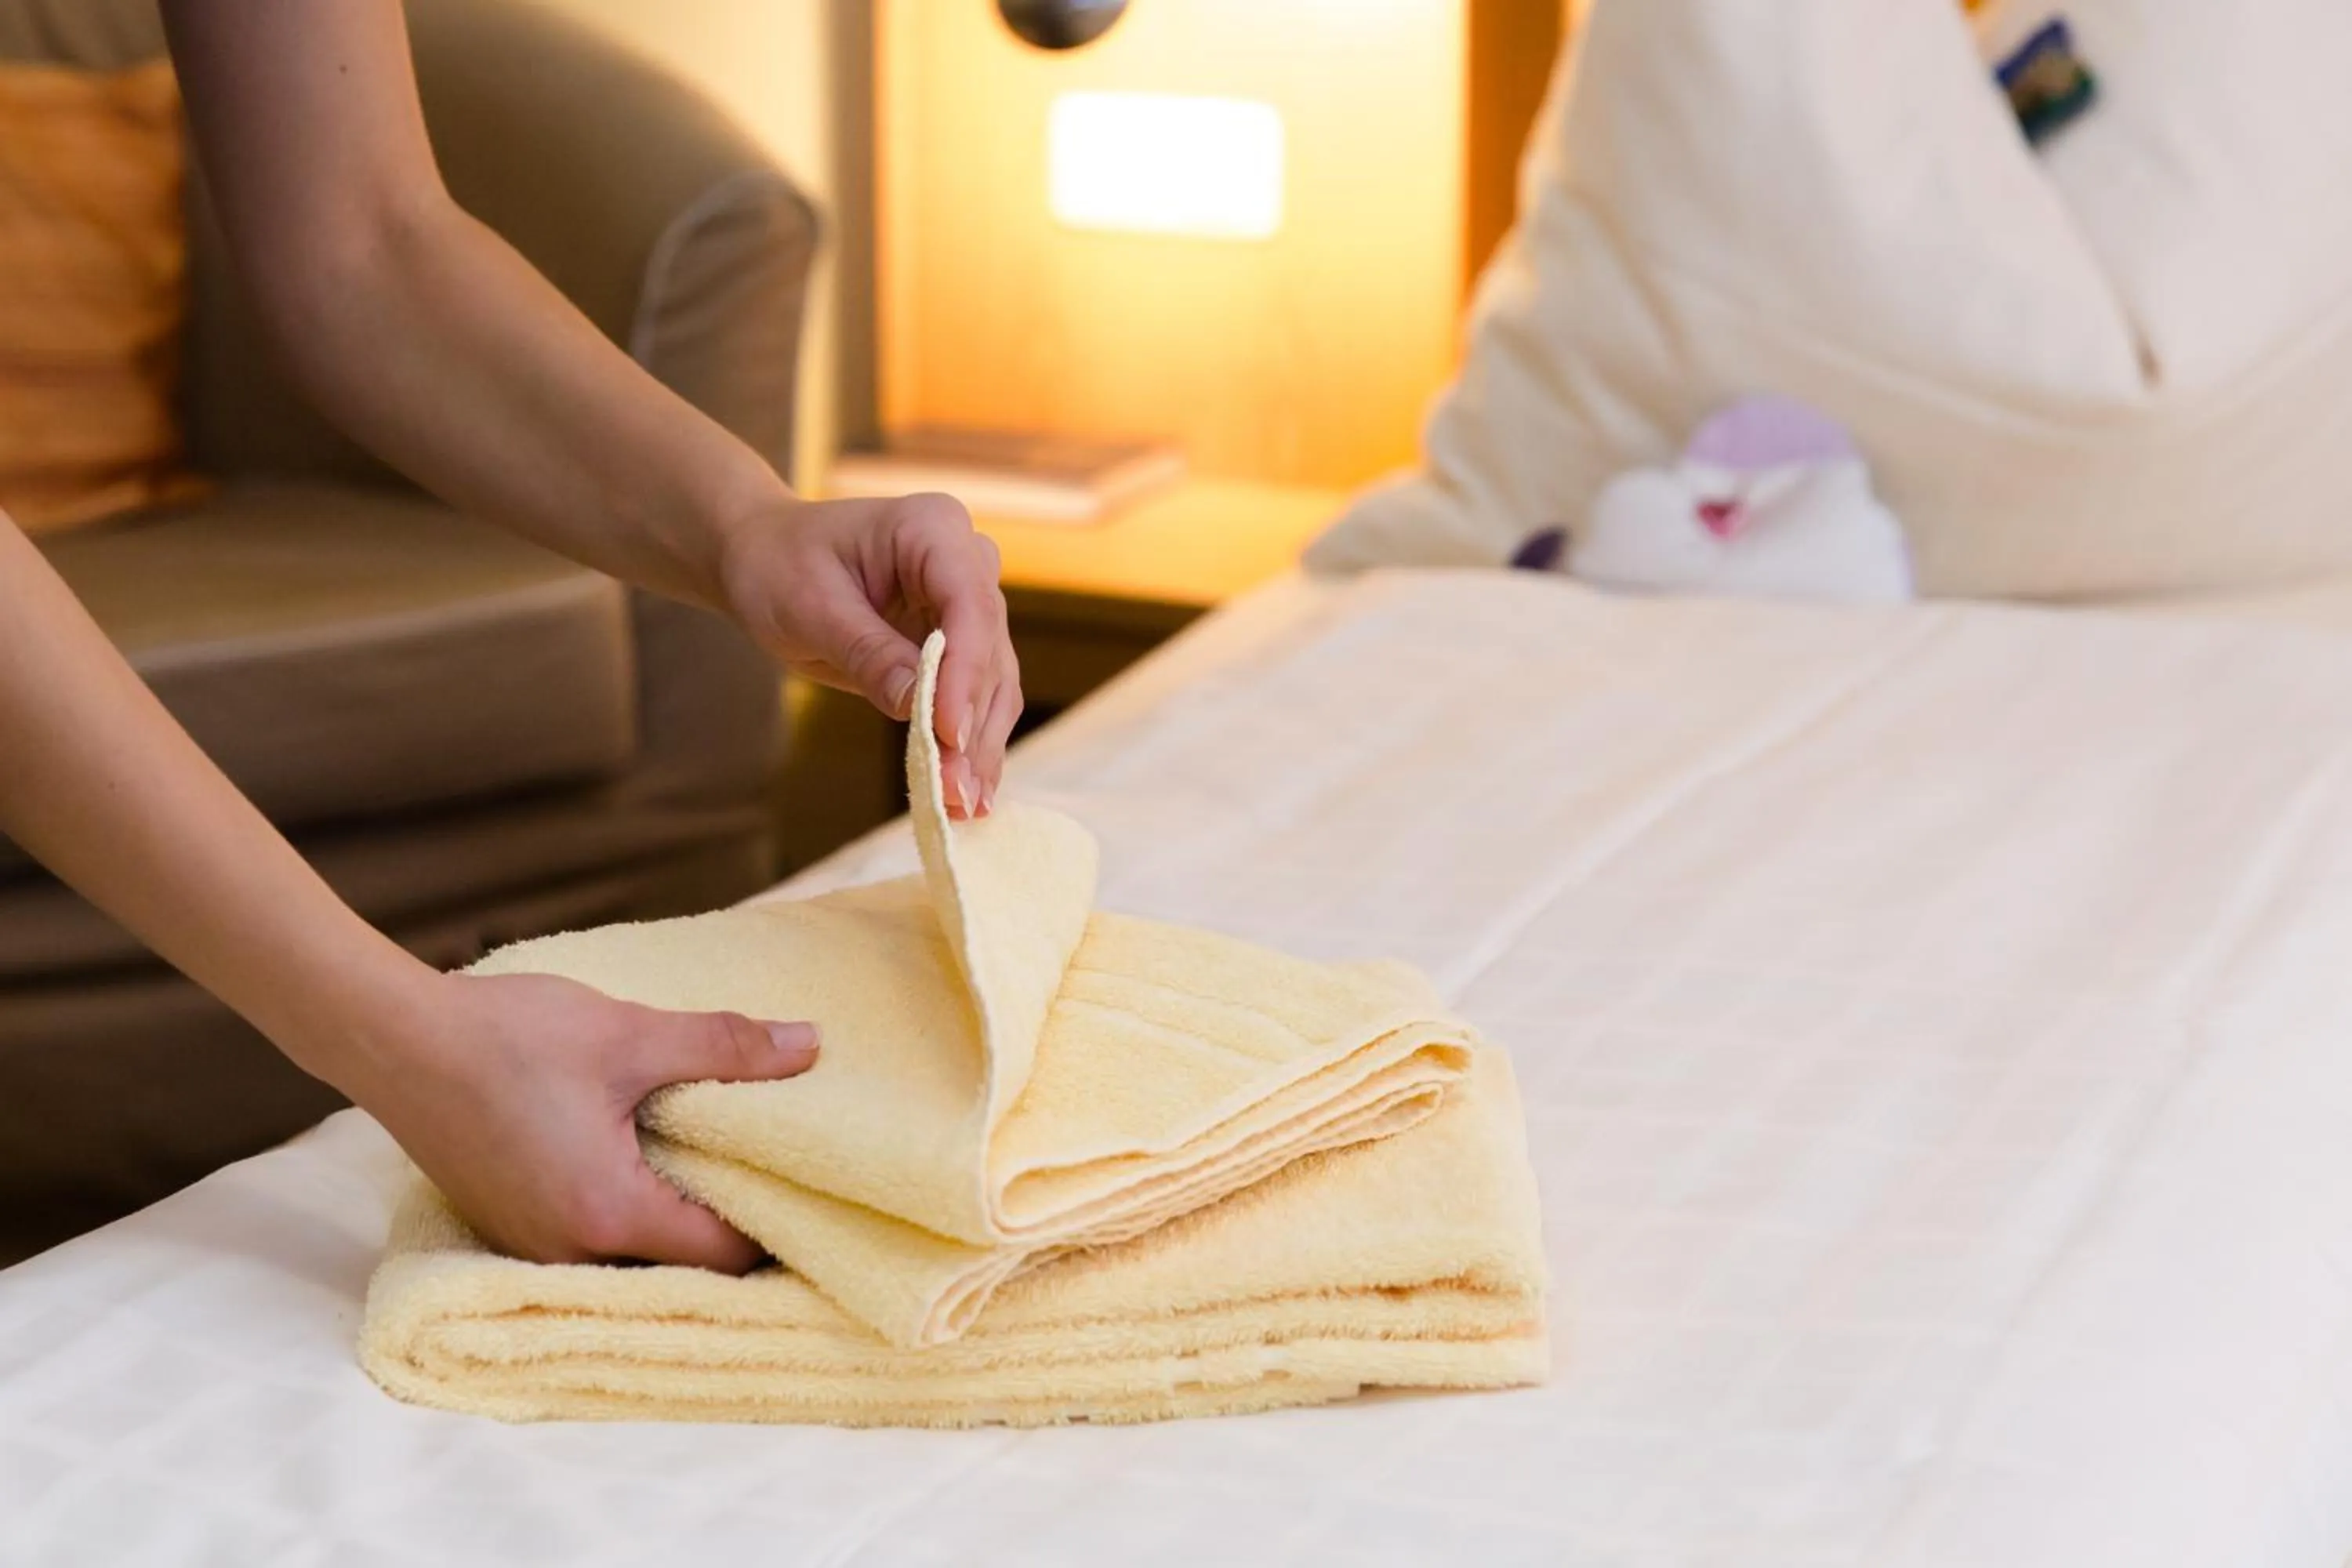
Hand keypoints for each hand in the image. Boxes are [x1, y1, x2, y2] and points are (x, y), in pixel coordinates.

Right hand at [343, 970, 819, 1270]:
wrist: (394, 1037)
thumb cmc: (509, 1037)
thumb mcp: (630, 1034)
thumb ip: (725, 1046)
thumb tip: (811, 1045)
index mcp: (608, 1216)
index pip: (724, 1256)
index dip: (777, 1226)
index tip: (812, 1188)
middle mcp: (568, 1253)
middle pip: (682, 1269)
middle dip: (733, 1231)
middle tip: (782, 1182)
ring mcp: (532, 1247)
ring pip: (636, 1259)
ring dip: (679, 1224)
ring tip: (724, 1169)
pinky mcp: (510, 1226)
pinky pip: (592, 1243)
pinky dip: (632, 1217)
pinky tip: (655, 1166)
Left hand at [717, 492, 1020, 817]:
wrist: (764, 559)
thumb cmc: (778, 567)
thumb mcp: (810, 608)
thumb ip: (867, 653)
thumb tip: (918, 709)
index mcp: (932, 529)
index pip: (968, 604)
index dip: (963, 673)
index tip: (948, 734)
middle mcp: (966, 562)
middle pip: (988, 651)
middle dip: (972, 725)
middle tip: (955, 791)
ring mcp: (968, 604)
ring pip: (993, 683)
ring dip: (979, 747)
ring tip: (962, 805)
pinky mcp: (959, 645)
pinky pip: (976, 697)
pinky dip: (970, 744)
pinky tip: (968, 793)